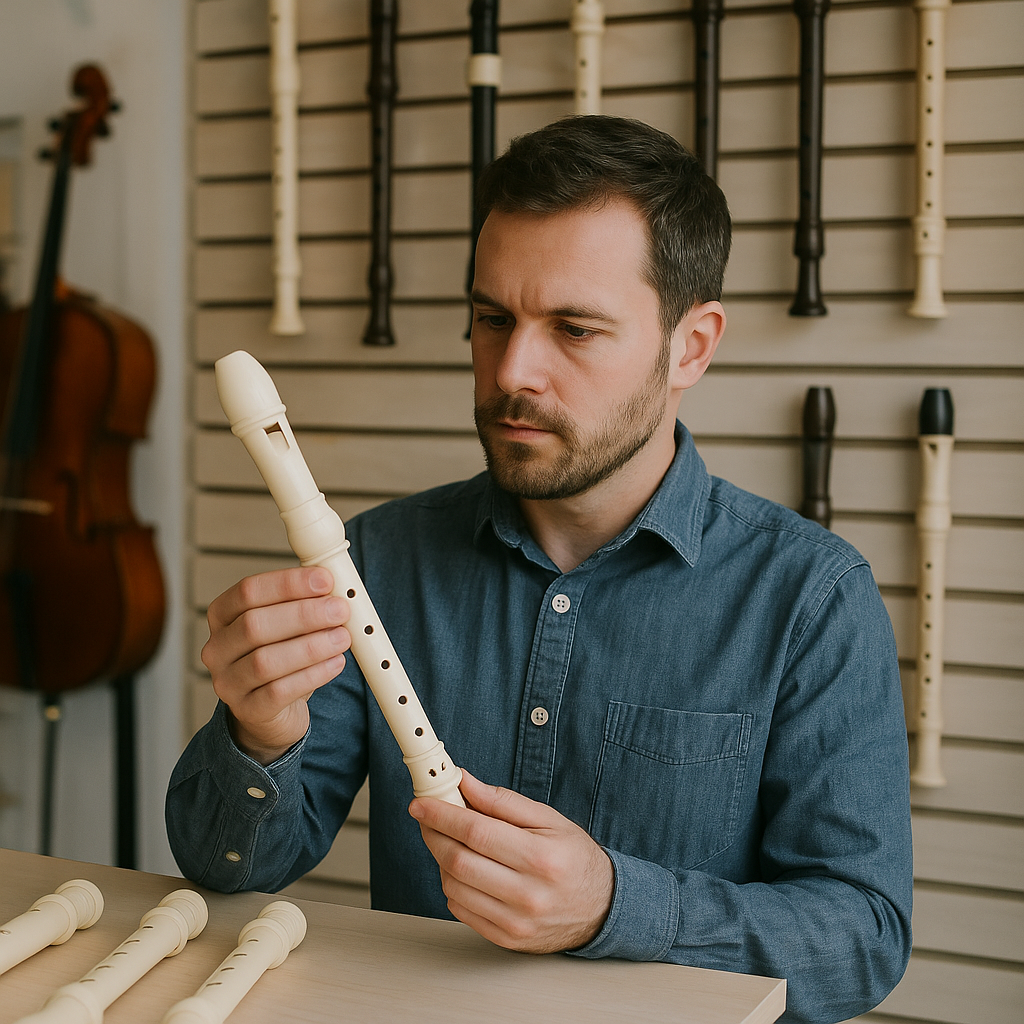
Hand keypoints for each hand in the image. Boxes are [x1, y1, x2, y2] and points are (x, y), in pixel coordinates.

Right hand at [202, 566, 349, 764]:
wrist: (274, 709)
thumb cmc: (283, 656)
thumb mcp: (289, 624)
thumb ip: (305, 602)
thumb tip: (335, 587)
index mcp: (223, 616)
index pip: (248, 591)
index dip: (288, 583)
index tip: (325, 580)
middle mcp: (217, 648)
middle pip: (254, 624)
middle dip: (303, 615)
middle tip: (340, 610)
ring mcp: (228, 682)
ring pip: (265, 661)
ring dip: (311, 647)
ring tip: (342, 638)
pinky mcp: (248, 710)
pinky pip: (279, 692)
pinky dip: (312, 675)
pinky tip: (336, 663)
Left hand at [409, 770, 613, 953]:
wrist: (601, 907)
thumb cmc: (574, 858)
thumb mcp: (548, 819)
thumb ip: (503, 801)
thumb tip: (465, 782)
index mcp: (540, 857)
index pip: (477, 832)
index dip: (442, 814)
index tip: (421, 802)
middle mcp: (527, 894)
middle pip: (459, 861)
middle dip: (433, 834)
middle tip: (427, 816)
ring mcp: (515, 922)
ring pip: (454, 886)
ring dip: (440, 859)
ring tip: (450, 841)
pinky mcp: (506, 939)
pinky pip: (460, 910)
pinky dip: (452, 885)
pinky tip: (463, 868)